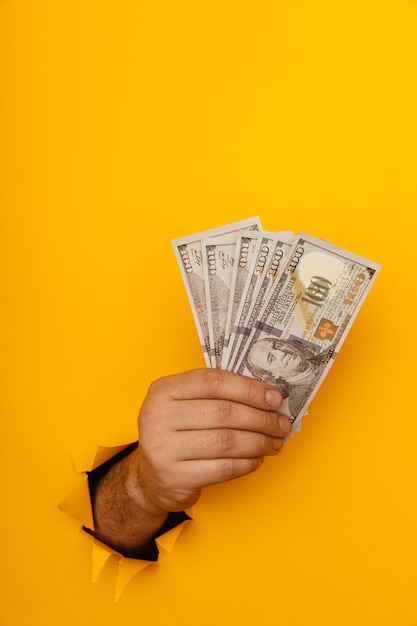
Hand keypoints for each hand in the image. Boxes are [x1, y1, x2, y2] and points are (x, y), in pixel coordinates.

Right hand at [136, 368, 291, 513]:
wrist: (149, 477)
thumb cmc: (177, 433)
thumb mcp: (185, 405)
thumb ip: (217, 395)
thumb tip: (268, 398)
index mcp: (164, 390)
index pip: (213, 381)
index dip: (249, 389)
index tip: (274, 398)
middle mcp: (158, 416)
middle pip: (223, 412)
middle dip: (260, 418)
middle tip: (281, 424)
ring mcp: (163, 448)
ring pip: (226, 441)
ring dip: (258, 442)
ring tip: (274, 443)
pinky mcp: (174, 477)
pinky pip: (222, 468)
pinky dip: (247, 463)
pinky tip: (256, 459)